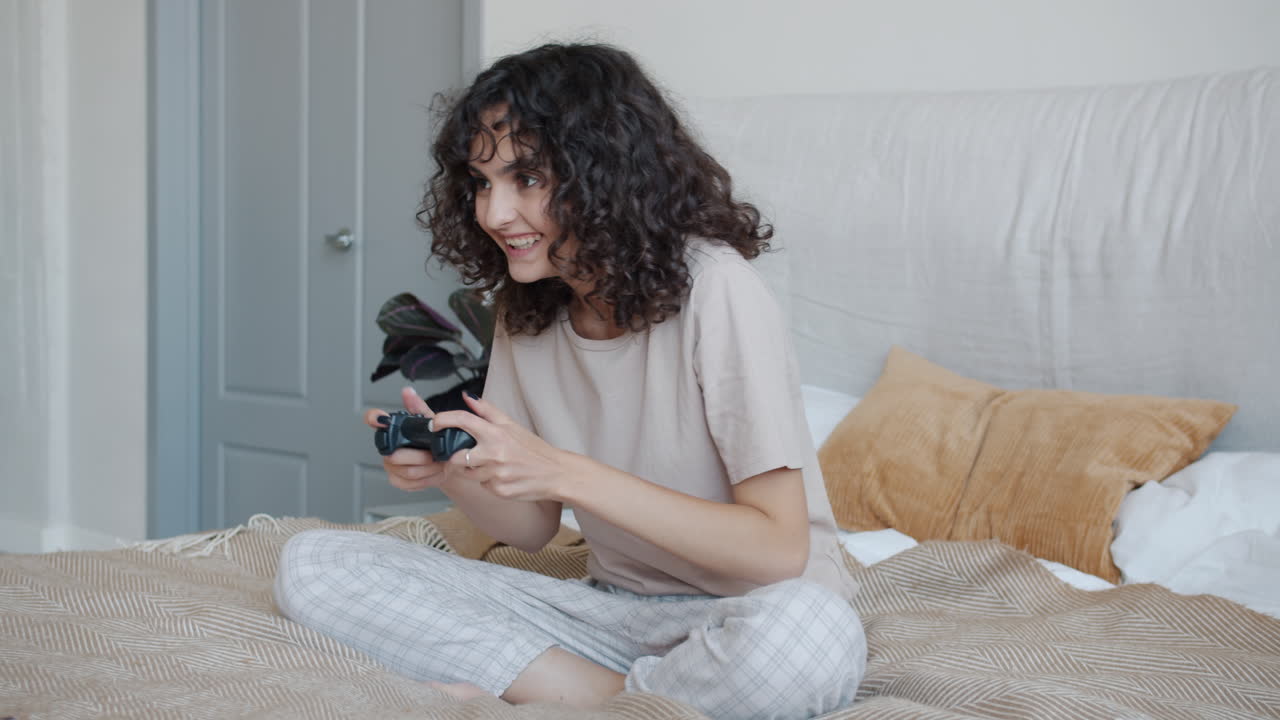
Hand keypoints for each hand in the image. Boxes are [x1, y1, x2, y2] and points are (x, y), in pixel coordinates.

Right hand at [364, 387, 452, 491]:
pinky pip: (409, 483)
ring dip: (428, 469)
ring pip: (407, 471)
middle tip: (434, 455)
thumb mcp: (431, 423)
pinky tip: (433, 473)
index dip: (374, 418)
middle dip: (420, 457)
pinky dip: (426, 479)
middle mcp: (388, 448)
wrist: (445, 464)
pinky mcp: (396, 480)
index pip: (373, 420)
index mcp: (393, 431)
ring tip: (438, 463)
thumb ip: (419, 408)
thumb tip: (408, 392)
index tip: (380, 418)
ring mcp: (390, 465)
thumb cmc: (434, 442)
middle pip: (395, 456)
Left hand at [431, 392, 572, 502]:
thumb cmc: (533, 449)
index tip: (434, 424)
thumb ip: (487, 410)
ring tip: (492, 465)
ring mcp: (495, 474)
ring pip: (468, 474)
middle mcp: (494, 453)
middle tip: (467, 454)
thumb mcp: (511, 424)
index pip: (462, 420)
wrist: (555, 473)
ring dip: (474, 470)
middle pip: (456, 456)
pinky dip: (488, 481)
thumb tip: (467, 396)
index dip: (443, 420)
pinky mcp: (498, 490)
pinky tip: (502, 476)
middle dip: (456, 457)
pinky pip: (483, 486)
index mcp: (496, 433)